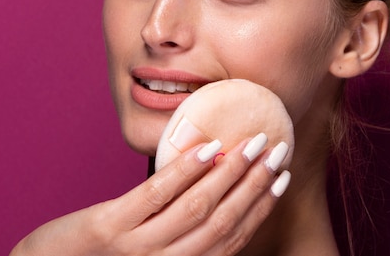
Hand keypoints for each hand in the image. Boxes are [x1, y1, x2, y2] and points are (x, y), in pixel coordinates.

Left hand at [9, 134, 290, 255]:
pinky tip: (206, 147)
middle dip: (253, 185)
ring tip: (252, 144)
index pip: (230, 238)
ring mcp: (137, 248)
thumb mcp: (144, 249)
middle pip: (221, 222)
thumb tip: (208, 190)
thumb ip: (174, 232)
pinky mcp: (109, 229)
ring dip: (229, 173)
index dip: (259, 207)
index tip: (280, 177)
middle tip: (276, 151)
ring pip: (196, 208)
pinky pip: (155, 197)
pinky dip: (185, 171)